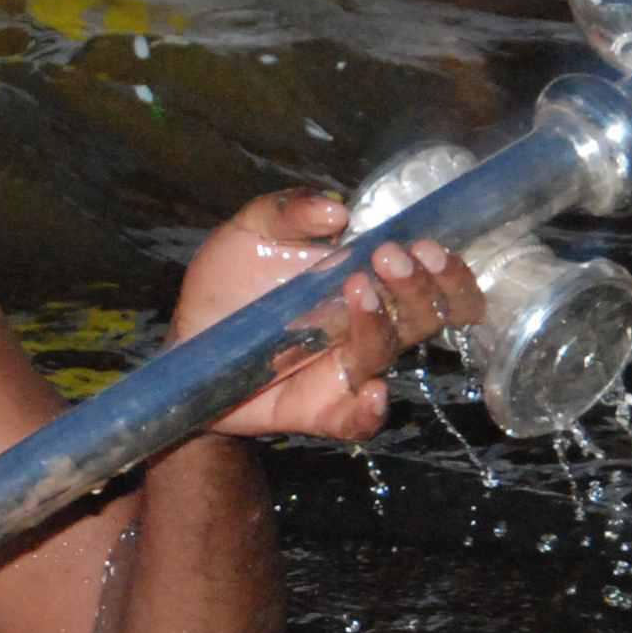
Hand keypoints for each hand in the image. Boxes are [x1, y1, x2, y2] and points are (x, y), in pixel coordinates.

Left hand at [171, 189, 481, 443]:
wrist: (190, 337)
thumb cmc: (232, 278)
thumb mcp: (253, 231)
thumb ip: (290, 212)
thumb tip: (337, 214)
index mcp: (368, 281)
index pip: (431, 280)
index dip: (441, 268)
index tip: (422, 244)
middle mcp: (369, 326)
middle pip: (423, 316)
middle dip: (418, 287)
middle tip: (390, 258)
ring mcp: (347, 370)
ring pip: (387, 352)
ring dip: (381, 323)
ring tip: (358, 290)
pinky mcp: (323, 408)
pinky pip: (357, 420)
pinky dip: (370, 411)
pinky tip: (373, 393)